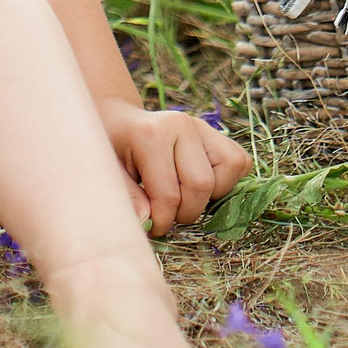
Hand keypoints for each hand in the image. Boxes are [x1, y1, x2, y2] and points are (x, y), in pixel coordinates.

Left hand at [96, 99, 253, 236]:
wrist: (119, 123)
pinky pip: (239, 162)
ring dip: (210, 196)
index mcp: (151, 134)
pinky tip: (200, 185)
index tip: (151, 224)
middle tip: (167, 213)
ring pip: (228, 171)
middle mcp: (182, 125)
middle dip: (186, 212)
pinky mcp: (216, 133)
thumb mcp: (108, 173)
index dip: (162, 220)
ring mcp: (202, 127)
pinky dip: (226, 181)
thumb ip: (127, 197)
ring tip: (184, 196)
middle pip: (202, 184)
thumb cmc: (111, 150)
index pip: (168, 194)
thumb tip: (147, 222)